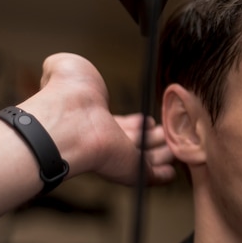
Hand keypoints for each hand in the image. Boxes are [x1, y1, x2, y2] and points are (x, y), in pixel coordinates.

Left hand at [20, 52, 174, 185]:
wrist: (70, 121)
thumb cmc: (68, 92)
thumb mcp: (70, 66)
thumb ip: (74, 68)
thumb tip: (64, 67)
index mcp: (96, 116)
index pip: (120, 123)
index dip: (135, 122)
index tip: (148, 119)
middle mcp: (108, 137)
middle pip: (137, 140)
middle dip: (154, 137)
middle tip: (169, 133)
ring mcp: (119, 155)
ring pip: (148, 157)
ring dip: (164, 152)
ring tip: (178, 148)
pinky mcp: (132, 170)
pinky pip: (152, 176)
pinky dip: (163, 174)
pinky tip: (172, 172)